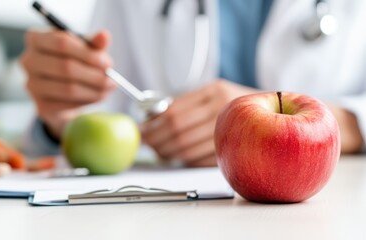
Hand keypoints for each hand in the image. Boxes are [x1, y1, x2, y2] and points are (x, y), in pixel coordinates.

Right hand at [20, 29, 114, 138]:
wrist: (63, 92)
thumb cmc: (74, 62)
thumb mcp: (85, 49)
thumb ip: (94, 42)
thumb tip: (104, 35)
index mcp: (36, 39)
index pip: (61, 42)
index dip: (88, 54)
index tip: (107, 62)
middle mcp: (28, 60)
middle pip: (65, 67)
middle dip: (94, 75)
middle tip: (112, 79)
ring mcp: (31, 85)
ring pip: (68, 88)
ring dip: (95, 90)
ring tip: (109, 88)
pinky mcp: (41, 106)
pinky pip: (68, 104)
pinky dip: (87, 101)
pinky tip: (97, 96)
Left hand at [141, 80, 257, 166]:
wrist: (277, 111)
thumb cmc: (235, 103)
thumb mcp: (212, 94)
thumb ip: (185, 105)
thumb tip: (150, 122)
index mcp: (213, 91)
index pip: (173, 113)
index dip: (153, 127)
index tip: (141, 133)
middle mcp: (224, 107)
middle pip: (178, 131)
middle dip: (157, 141)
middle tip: (147, 145)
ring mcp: (232, 130)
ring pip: (188, 149)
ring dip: (169, 153)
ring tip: (160, 152)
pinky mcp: (237, 149)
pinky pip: (203, 161)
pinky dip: (187, 162)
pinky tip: (180, 158)